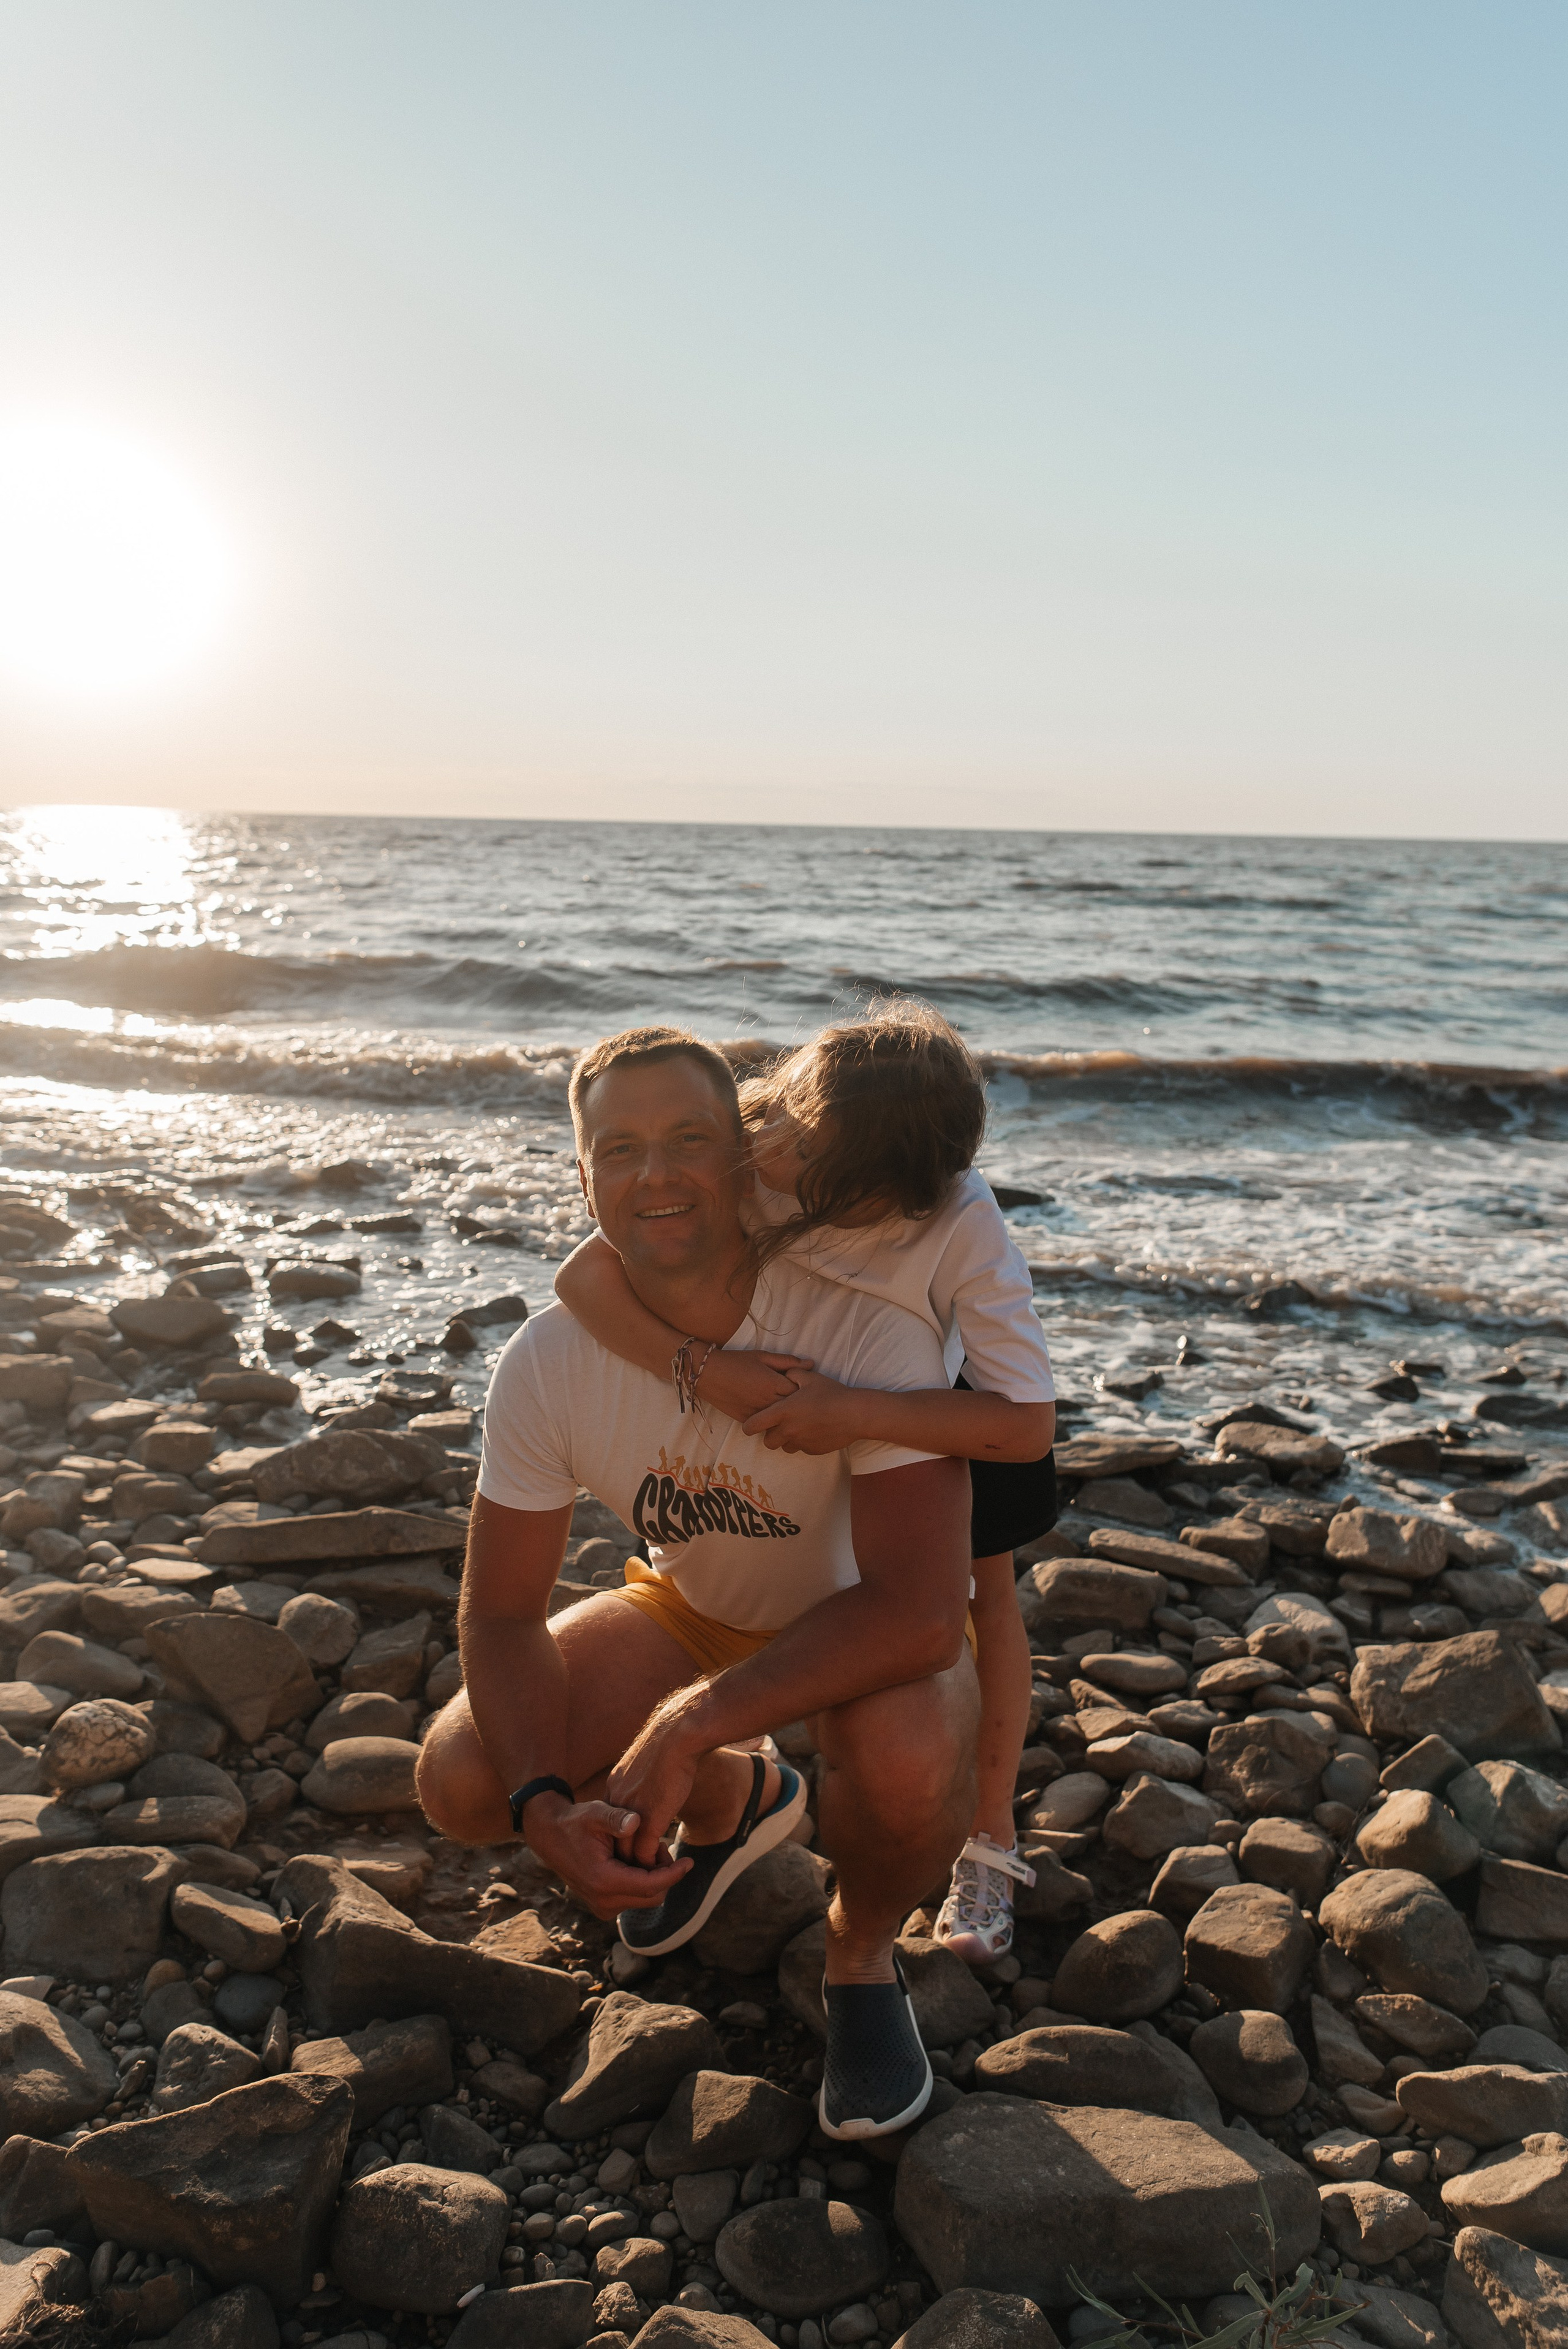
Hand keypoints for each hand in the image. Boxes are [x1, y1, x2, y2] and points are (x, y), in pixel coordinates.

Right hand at [524, 1794, 689, 1918]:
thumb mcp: (595, 1813)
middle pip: (652, 1896)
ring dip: (653, 1877)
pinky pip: (633, 1898)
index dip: (674, 1874)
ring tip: (646, 1847)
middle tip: (659, 1844)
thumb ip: (616, 1818)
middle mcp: (603, 1901)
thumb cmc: (575, 1821)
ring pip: (645, 1898)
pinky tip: (636, 1858)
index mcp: (604, 1881)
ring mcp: (602, 1907)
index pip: (652, 1886)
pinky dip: (641, 1881)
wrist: (550, 1836)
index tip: (690, 1861)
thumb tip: (636, 1821)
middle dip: (664, 1873)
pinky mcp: (602, 1905)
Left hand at [606, 1700, 705, 1867]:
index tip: (631, 1847)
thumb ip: (645, 1777)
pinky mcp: (650, 1819)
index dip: (621, 1837)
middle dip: (624, 1858)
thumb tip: (655, 1780)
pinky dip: (652, 1864)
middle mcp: (617, 1801)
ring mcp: (632, 1812)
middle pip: (613, 1841)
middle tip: (637, 1871)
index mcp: (615, 1787)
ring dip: (639, 1867)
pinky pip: (645, 1853)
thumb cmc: (671, 1742)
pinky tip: (664, 1867)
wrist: (678, 1734)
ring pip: (626, 1853)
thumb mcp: (648, 1761)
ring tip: (652, 1874)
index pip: (611, 1823)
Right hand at [697, 1348, 813, 1424]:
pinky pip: (765, 1426)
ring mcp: (757, 1413)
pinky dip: (771, 1422)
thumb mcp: (763, 1356)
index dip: (805, 1391)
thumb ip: (788, 1361)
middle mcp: (767, 1401)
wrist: (707, 1373)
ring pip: (780, 1421)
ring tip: (788, 1410)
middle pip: (793, 1409)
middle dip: (798, 1405)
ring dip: (785, 1416)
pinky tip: (773, 1416)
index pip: (801, 1393)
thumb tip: (811, 1363)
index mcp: (774, 1383)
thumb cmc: (736, 1361)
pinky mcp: (746, 1420)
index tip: (805, 1387)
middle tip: (801, 1401)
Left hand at [741, 1367, 865, 1452]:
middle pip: (767, 1442)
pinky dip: (802, 1441)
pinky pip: (800, 1448)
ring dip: (786, 1439)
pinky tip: (813, 1429)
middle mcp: (788, 1431)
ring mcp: (801, 1443)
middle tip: (779, 1423)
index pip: (752, 1426)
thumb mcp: (810, 1378)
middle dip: (770, 1434)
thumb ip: (791, 1374)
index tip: (753, 1422)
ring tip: (797, 1426)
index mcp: (783, 1412)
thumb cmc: (831, 1394)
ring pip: (784, 1447)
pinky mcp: (812, 1450)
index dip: (749, 1425)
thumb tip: (783, 1374)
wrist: (855, 1415)